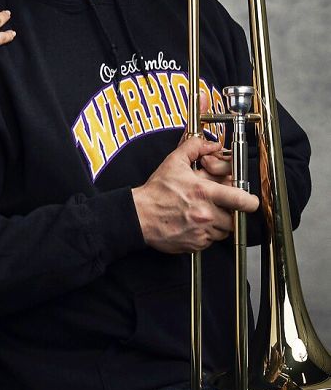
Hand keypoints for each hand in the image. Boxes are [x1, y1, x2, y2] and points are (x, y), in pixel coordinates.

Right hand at [132, 136, 258, 254]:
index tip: (250, 201)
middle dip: (229, 212)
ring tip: (202, 214)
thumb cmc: (156, 192)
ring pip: (223, 231)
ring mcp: (202, 231)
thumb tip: (210, 144)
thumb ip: (194, 148)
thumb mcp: (173, 162)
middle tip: (217, 205)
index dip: (250, 201)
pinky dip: (206, 234)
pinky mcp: (196, 245)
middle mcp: (206, 214)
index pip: (241, 200)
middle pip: (234, 217)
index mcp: (204, 192)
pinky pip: (210, 241)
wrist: (139, 216)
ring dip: (218, 224)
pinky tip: (193, 224)